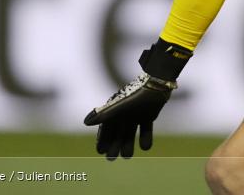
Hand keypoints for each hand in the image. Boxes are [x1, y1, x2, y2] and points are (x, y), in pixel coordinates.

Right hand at [84, 39, 191, 159]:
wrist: (158, 83)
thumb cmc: (136, 93)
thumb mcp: (119, 106)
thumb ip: (104, 114)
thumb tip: (85, 122)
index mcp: (115, 109)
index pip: (106, 126)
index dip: (102, 138)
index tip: (100, 151)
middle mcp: (125, 112)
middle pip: (117, 132)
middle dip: (113, 145)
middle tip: (110, 159)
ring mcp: (137, 114)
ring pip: (130, 133)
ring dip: (128, 144)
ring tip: (127, 157)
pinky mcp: (149, 115)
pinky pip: (145, 129)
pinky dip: (145, 138)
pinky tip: (145, 147)